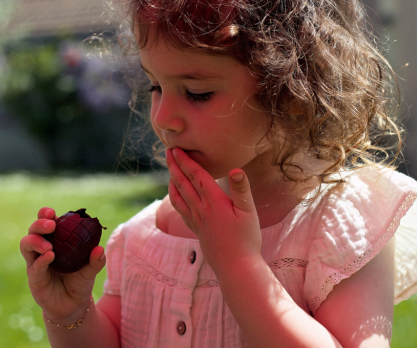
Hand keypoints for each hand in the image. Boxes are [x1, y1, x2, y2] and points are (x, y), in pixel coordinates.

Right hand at [20, 207, 105, 321]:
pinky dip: (41, 260)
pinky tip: (49, 257)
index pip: (45, 222)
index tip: (52, 213)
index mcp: (54, 241)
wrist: (74, 307)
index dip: (44, 215)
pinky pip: (34, 267)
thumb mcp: (90, 271)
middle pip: (32, 230)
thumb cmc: (79, 283)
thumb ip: (95, 261)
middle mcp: (41, 249)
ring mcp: (35, 263)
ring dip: (35, 241)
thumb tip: (100, 249)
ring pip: (26, 245)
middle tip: (50, 225)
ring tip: (49, 246)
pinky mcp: (34, 278)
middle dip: (39, 224)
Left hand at [166, 148, 262, 269]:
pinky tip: (175, 195)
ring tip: (170, 170)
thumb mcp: (249, 213)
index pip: (196, 175)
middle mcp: (201, 209)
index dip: (186, 161)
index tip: (176, 149)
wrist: (236, 267)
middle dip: (174, 165)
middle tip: (168, 151)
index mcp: (214, 201)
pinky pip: (180, 209)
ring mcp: (196, 220)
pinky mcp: (196, 229)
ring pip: (178, 196)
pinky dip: (174, 197)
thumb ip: (241, 190)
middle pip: (183, 182)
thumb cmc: (246, 239)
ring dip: (172, 180)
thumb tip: (236, 169)